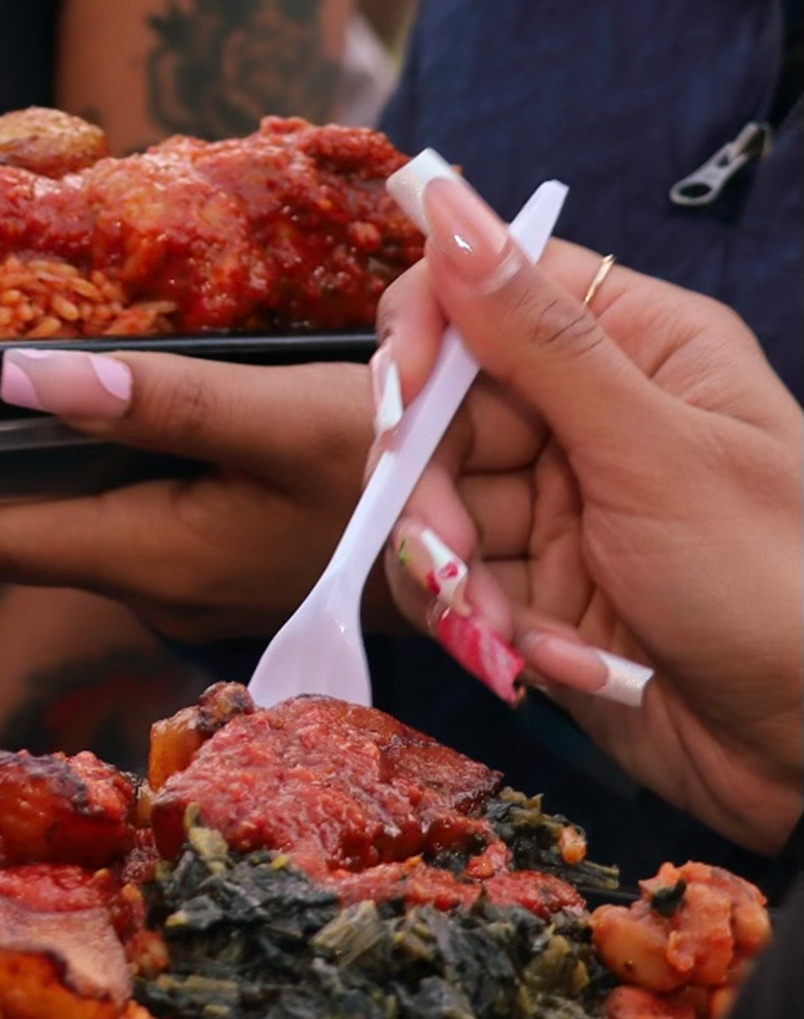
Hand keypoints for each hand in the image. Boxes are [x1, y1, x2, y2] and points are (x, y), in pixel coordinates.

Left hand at [0, 352, 374, 639]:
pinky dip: (0, 489)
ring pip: (11, 532)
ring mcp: (155, 563)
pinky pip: (60, 519)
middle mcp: (129, 572)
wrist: (494, 556)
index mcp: (139, 552)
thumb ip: (157, 405)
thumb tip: (20, 377)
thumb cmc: (407, 487)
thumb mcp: (291, 429)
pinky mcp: (181, 544)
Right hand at [377, 171, 803, 852]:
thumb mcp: (652, 453)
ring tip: (509, 634)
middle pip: (440, 411)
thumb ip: (539, 339)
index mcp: (638, 347)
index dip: (426, 336)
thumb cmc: (773, 583)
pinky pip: (454, 584)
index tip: (400, 403)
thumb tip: (451, 206)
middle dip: (426, 492)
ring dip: (453, 578)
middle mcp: (589, 415)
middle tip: (443, 559)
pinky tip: (543, 663)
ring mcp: (557, 504)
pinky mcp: (534, 587)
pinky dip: (481, 628)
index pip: (491, 290)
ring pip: (430, 508)